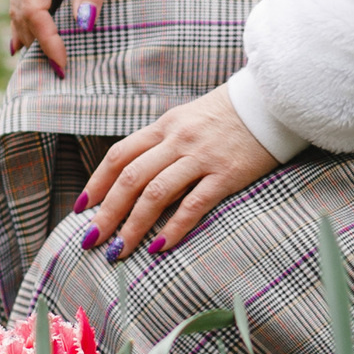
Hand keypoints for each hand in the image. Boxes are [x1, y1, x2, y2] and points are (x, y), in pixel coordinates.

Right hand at [9, 0, 132, 75]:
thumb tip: (83, 24)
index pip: (33, 9)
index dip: (47, 40)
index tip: (64, 65)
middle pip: (21, 11)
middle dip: (36, 43)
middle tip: (57, 74)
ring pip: (20, 5)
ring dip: (30, 33)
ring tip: (42, 65)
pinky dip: (30, 18)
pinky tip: (28, 40)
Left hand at [79, 86, 277, 262]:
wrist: (270, 102)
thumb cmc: (226, 116)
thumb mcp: (187, 119)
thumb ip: (162, 143)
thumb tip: (133, 177)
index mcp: (164, 126)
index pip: (120, 156)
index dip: (97, 183)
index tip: (82, 208)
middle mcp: (177, 140)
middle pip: (130, 178)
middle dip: (107, 212)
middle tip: (92, 240)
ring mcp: (201, 157)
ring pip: (156, 194)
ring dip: (133, 226)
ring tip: (119, 250)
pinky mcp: (226, 174)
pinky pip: (194, 204)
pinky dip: (174, 227)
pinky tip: (160, 247)